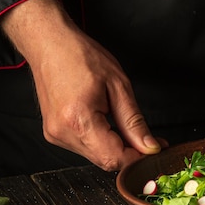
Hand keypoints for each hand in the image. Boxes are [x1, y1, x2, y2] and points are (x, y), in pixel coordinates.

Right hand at [1, 0, 162, 170]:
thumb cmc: (80, 56)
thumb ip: (134, 121)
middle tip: (149, 139)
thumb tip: (150, 147)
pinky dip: (101, 141)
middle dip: (130, 153)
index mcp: (79, 120)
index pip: (115, 158)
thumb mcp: (118, 85)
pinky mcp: (54, 133)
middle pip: (106, 161)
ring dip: (116, 148)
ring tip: (124, 124)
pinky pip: (85, 147)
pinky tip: (107, 124)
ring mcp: (55, 135)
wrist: (49, 43)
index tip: (155, 149)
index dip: (139, 158)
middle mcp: (63, 133)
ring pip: (96, 156)